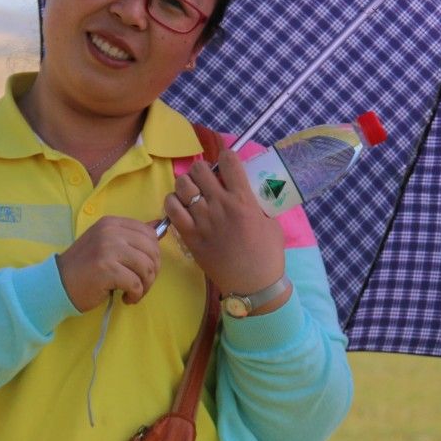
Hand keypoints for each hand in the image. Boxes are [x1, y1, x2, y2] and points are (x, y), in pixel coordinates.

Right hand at [55, 215, 162, 311]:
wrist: (58, 283)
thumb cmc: (84, 266)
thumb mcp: (106, 244)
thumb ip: (130, 236)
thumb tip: (159, 227)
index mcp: (111, 223)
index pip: (148, 233)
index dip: (153, 254)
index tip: (144, 268)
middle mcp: (110, 232)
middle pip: (152, 250)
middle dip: (153, 271)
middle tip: (141, 284)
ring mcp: (108, 249)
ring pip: (147, 267)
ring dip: (145, 286)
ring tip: (134, 293)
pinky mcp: (107, 270)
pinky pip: (136, 283)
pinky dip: (135, 295)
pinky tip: (126, 298)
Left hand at [161, 149, 286, 302]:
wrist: (252, 285)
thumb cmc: (267, 255)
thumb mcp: (270, 223)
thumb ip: (256, 205)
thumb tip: (247, 193)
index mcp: (243, 199)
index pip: (229, 160)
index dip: (226, 155)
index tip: (226, 160)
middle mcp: (220, 205)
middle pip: (200, 169)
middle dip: (203, 169)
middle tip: (207, 179)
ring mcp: (202, 220)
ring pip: (182, 185)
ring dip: (186, 184)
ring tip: (192, 192)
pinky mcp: (189, 235)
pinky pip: (171, 208)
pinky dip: (173, 202)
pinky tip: (181, 207)